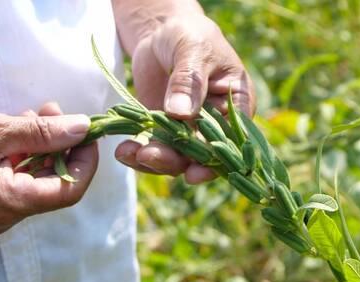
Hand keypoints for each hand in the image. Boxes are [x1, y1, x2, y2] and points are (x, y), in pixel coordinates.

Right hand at [0, 103, 97, 233]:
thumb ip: (37, 132)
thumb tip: (82, 127)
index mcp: (12, 202)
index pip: (71, 190)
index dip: (86, 158)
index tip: (87, 129)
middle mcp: (8, 213)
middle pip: (56, 181)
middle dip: (62, 143)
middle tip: (53, 111)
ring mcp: (0, 207)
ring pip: (37, 176)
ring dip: (42, 144)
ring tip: (34, 114)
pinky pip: (18, 177)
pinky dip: (23, 152)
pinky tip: (18, 128)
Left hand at [113, 2, 255, 183]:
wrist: (164, 31)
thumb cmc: (189, 34)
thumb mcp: (192, 50)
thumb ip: (189, 81)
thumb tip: (180, 114)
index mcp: (235, 106)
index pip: (231, 139)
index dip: (215, 160)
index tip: (193, 171)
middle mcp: (216, 124)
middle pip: (201, 154)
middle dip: (176, 160)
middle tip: (149, 155)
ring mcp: (190, 129)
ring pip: (177, 157)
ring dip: (155, 160)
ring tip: (129, 153)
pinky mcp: (165, 130)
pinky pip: (156, 148)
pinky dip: (140, 152)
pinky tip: (124, 150)